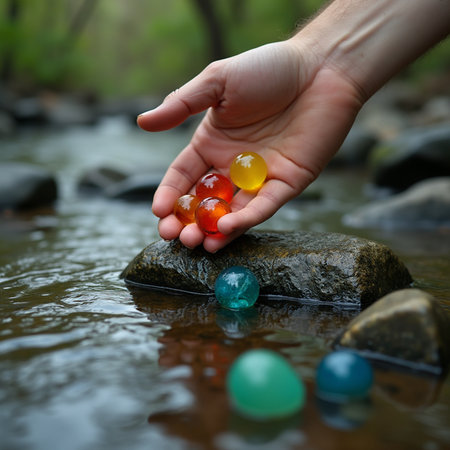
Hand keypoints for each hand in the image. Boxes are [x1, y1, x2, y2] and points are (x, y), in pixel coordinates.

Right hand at [137, 39, 363, 251]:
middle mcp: (232, 166)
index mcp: (212, 144)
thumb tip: (142, 122)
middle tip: (173, 237)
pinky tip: (226, 229)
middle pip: (204, 201)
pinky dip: (246, 219)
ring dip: (213, 230)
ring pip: (232, 212)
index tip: (157, 212)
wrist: (321, 67)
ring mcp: (260, 178)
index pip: (183, 176)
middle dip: (187, 221)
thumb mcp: (218, 82)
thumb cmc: (267, 68)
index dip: (169, 195)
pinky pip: (264, 206)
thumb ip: (181, 105)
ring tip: (195, 243)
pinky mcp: (287, 184)